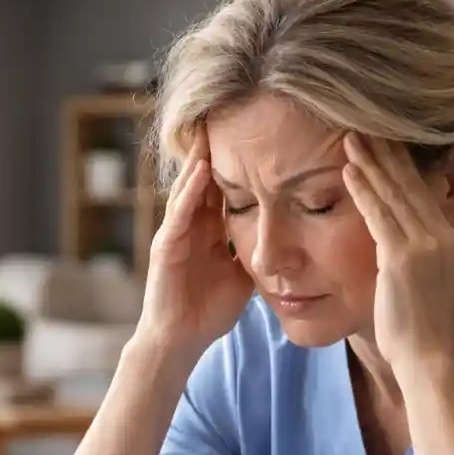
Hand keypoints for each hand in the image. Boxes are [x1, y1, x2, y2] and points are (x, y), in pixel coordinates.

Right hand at [139, 125, 253, 354]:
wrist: (181, 341)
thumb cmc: (207, 312)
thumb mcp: (243, 276)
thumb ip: (257, 255)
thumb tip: (288, 244)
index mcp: (210, 231)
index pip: (226, 188)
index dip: (240, 163)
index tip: (259, 135)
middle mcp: (192, 225)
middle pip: (206, 178)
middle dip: (217, 149)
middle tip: (231, 113)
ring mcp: (176, 233)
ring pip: (191, 187)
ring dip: (200, 158)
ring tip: (212, 128)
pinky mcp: (165, 246)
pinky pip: (180, 212)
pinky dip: (190, 190)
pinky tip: (201, 169)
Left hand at [342, 133, 453, 381]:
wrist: (427, 355)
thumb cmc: (416, 324)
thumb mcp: (420, 279)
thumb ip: (409, 250)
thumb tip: (391, 234)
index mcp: (445, 236)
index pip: (421, 188)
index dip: (400, 161)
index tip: (382, 136)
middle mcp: (440, 234)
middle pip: (408, 182)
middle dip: (385, 151)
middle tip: (362, 123)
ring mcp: (425, 244)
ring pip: (393, 193)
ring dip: (370, 163)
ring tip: (349, 138)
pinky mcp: (404, 257)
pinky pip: (379, 216)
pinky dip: (363, 191)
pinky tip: (348, 171)